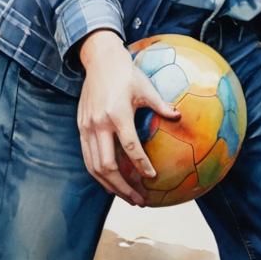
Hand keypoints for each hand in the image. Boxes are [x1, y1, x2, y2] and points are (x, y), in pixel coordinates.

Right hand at [77, 29, 180, 205]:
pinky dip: (99, 173)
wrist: (99, 59)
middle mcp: (98, 123)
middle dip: (123, 187)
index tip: (152, 178)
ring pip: (94, 166)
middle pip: (108, 165)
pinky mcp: (81, 127)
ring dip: (110, 186)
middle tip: (140, 200)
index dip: (141, 165)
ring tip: (127, 197)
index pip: (129, 147)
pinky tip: (112, 182)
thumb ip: (161, 105)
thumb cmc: (125, 73)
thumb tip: (179, 116)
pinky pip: (87, 157)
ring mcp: (86, 127)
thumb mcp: (145, 87)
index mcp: (116, 113)